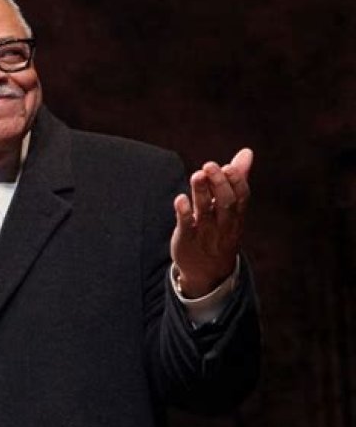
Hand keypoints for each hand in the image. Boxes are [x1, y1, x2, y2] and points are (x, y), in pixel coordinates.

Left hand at [170, 148, 252, 297]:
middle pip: (226, 203)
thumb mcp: (231, 209)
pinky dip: (184, 213)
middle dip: (219, 184)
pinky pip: (187, 226)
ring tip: (196, 175)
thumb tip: (246, 152)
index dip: (236, 181)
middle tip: (209, 165)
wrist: (208, 274)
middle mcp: (223, 224)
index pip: (242, 197)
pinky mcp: (187, 240)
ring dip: (201, 192)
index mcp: (236, 216)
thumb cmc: (220, 231)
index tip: (228, 166)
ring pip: (205, 212)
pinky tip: (180, 199)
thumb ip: (237, 180)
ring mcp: (205, 233)